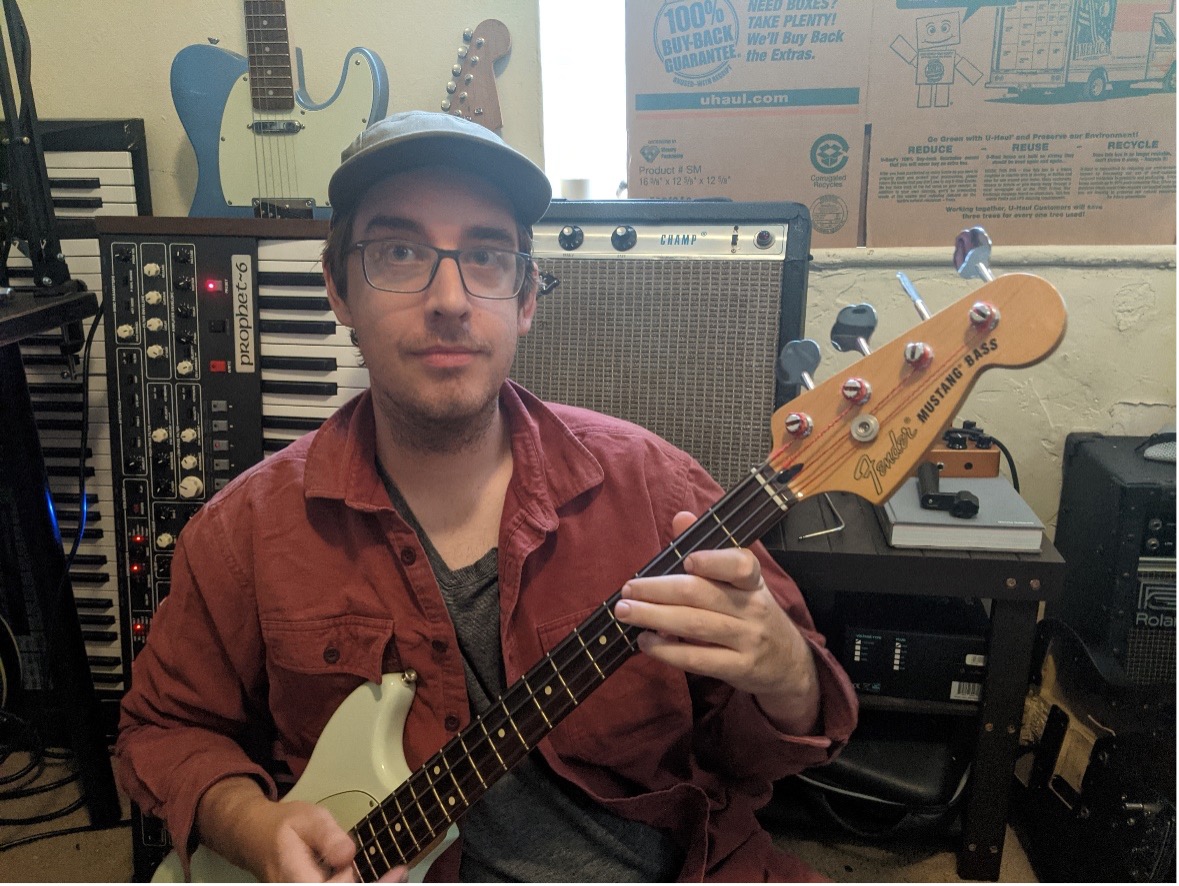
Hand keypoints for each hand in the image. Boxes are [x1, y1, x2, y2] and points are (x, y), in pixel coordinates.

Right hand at [197, 777, 409, 881]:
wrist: (257, 838)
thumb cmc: (284, 826)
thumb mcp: (307, 819)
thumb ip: (327, 837)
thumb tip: (347, 855)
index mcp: (295, 878)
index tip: (397, 872)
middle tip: (400, 873)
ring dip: (369, 884)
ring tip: (395, 874)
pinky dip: (359, 884)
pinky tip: (381, 878)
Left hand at [613, 511, 819, 733]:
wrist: (787, 663)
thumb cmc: (751, 612)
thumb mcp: (740, 581)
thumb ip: (709, 550)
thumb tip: (681, 517)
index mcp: (752, 580)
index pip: (740, 564)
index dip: (714, 561)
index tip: (687, 561)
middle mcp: (753, 607)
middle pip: (701, 594)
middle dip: (659, 590)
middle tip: (628, 590)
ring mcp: (748, 639)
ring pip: (695, 625)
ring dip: (655, 617)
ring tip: (626, 613)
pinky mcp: (740, 668)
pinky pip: (698, 658)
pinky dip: (668, 651)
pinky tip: (646, 642)